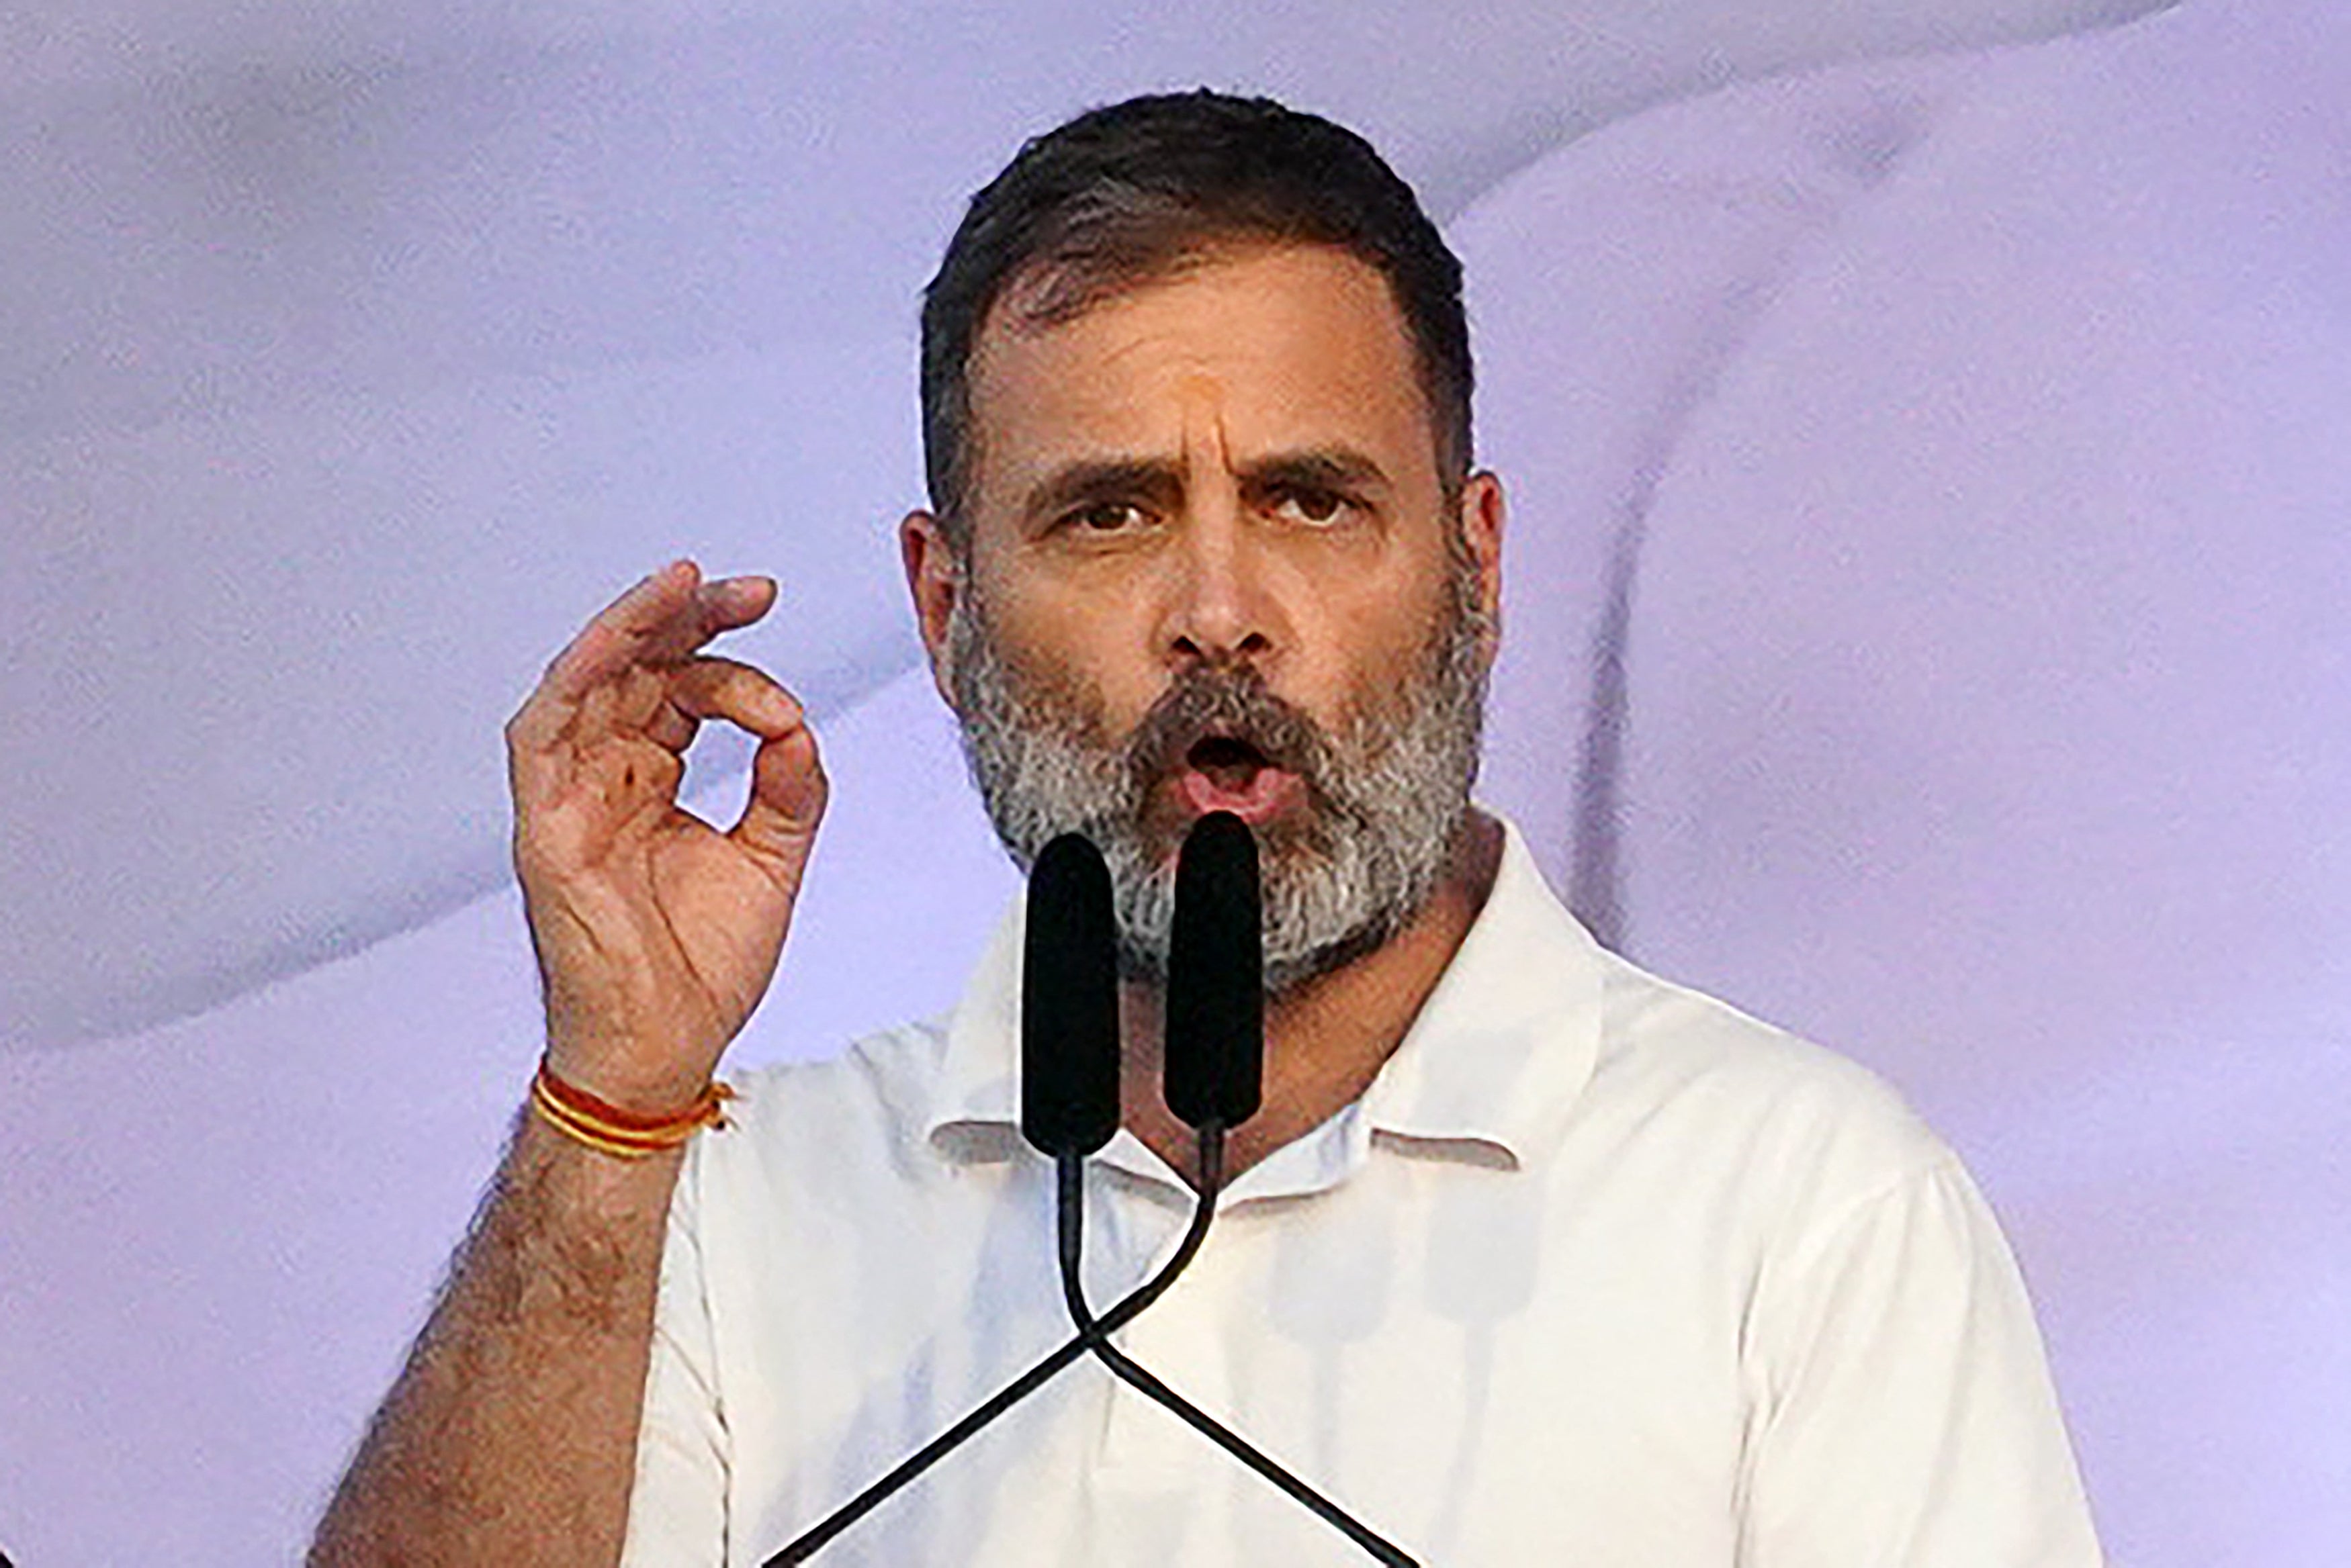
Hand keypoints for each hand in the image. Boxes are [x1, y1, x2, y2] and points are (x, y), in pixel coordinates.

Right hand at [505, 560, 824, 1110]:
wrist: (667, 1046)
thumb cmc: (701, 967)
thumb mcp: (771, 861)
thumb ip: (789, 791)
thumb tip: (798, 728)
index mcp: (650, 781)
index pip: (682, 689)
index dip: (731, 661)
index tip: (783, 673)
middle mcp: (605, 776)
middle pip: (635, 669)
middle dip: (687, 619)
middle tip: (747, 591)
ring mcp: (569, 798)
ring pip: (586, 682)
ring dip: (631, 627)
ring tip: (684, 587)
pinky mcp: (544, 825)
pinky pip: (542, 734)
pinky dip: (578, 679)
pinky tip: (620, 642)